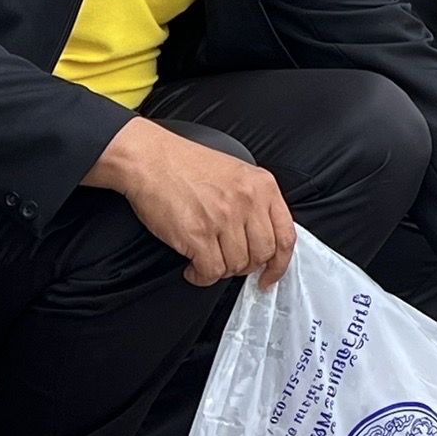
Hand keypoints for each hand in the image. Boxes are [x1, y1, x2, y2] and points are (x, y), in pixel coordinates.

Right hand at [86, 117, 294, 288]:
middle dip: (245, 266)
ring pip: (236, 266)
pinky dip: (201, 276)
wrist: (151, 159)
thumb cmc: (187, 165)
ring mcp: (223, 218)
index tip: (270, 275)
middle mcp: (247, 201)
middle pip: (262, 254)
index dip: (280, 264)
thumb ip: (256, 202)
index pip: (286, 236)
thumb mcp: (237, 173)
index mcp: (262, 186)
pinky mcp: (197, 234)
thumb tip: (262, 238)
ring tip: (206, 259)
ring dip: (220, 269)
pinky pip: (210, 271)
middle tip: (228, 261)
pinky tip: (193, 267)